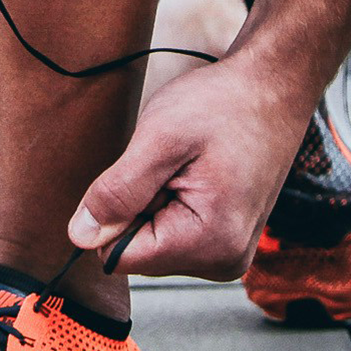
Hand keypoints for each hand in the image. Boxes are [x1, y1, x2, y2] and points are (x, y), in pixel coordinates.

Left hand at [69, 52, 305, 277]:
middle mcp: (224, 261)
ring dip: (152, 199)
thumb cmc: (221, 106)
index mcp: (210, 244)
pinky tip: (192, 171)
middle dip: (137, 204)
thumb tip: (79, 236)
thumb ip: (118, 192)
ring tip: (184, 164)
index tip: (141, 173)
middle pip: (138, 249)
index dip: (112, 213)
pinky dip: (168, 198)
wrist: (270, 90)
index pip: (122, 257)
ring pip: (152, 238)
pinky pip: (172, 228)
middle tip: (168, 164)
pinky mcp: (224, 237)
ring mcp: (227, 251)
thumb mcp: (158, 140)